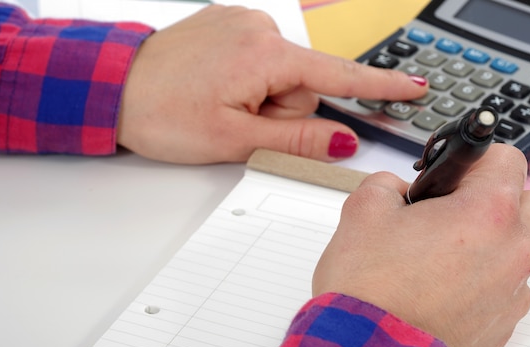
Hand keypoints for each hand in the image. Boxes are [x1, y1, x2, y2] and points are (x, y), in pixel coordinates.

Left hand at [117, 5, 427, 163]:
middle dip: (283, 111)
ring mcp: (242, 24)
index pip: (339, 76)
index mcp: (265, 55)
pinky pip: (261, 59)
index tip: (416, 88)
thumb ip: (296, 138)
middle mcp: (259, 30)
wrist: (114, 88)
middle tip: (243, 123)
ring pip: (282, 75)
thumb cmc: (161, 112)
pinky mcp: (229, 26)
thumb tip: (341, 139)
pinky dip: (251, 81)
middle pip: (304, 85)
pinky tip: (220, 89)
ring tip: (224, 106)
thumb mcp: (235, 138)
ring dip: (265, 98)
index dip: (380, 87)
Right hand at [312, 144, 529, 346]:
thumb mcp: (363, 210)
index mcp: (487, 212)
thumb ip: (385, 183)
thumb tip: (397, 191)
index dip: (473, 159)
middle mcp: (513, 250)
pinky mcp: (503, 324)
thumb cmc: (371, 291)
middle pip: (526, 202)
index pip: (506, 158)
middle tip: (448, 211)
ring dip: (489, 240)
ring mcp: (512, 291)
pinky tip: (443, 287)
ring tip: (439, 254)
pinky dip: (484, 279)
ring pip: (517, 247)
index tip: (452, 173)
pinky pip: (507, 287)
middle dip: (492, 198)